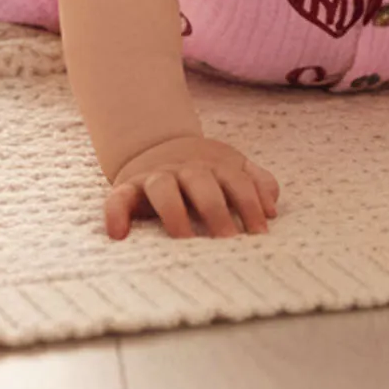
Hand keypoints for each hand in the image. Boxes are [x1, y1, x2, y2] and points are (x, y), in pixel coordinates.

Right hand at [104, 134, 279, 240]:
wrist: (157, 147)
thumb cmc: (204, 172)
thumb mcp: (233, 169)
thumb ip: (256, 183)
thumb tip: (273, 207)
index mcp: (215, 165)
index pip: (236, 181)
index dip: (250, 204)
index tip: (261, 232)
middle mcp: (185, 168)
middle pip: (202, 183)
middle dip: (216, 210)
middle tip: (228, 241)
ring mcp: (156, 177)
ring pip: (163, 187)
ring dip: (174, 212)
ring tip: (184, 239)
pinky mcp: (128, 188)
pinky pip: (118, 198)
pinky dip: (116, 213)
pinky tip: (119, 235)